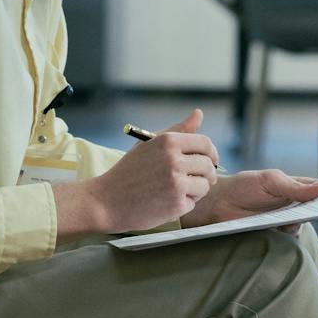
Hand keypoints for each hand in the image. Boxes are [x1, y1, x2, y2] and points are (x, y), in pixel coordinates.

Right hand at [73, 109, 219, 233]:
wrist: (107, 201)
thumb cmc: (129, 171)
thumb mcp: (149, 145)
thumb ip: (177, 130)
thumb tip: (199, 113)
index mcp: (168, 141)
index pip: (205, 143)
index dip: (210, 153)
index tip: (208, 161)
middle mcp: (174, 160)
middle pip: (208, 165)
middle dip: (206, 174)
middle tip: (194, 180)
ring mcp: (176, 183)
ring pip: (205, 185)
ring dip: (196, 190)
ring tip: (176, 191)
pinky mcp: (177, 204)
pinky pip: (194, 202)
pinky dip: (184, 204)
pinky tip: (167, 202)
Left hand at [181, 169, 317, 232]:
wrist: (220, 204)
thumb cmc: (244, 186)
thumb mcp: (270, 181)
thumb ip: (296, 187)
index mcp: (295, 186)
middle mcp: (293, 204)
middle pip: (315, 209)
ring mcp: (284, 219)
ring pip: (302, 224)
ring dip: (300, 222)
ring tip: (289, 218)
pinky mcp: (274, 234)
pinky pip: (289, 237)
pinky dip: (289, 235)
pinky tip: (283, 230)